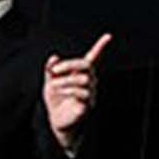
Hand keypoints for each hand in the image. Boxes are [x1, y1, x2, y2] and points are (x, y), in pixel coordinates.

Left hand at [44, 32, 111, 149]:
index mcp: (80, 74)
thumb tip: (54, 57)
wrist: (56, 121)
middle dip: (69, 64)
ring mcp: (90, 93)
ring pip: (82, 79)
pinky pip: (80, 92)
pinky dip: (66, 90)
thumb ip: (51, 70)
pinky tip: (60, 94)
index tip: (108, 36)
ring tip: (52, 86)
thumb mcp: (50, 83)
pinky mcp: (87, 105)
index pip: (93, 58)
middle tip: (54, 71)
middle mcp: (89, 82)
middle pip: (86, 65)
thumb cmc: (56, 101)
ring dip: (63, 81)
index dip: (100, 47)